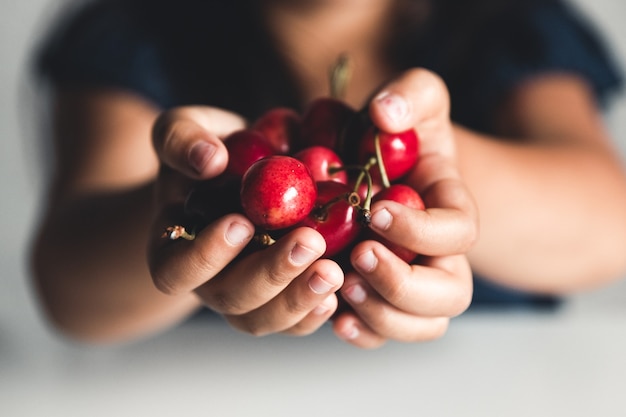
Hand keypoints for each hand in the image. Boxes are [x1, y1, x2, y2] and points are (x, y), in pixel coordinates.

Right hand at [147, 106, 343, 336]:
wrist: (241, 171)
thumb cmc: (209, 151)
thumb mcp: (184, 129)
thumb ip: (182, 139)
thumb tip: (209, 159)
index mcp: (173, 247)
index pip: (177, 268)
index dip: (206, 255)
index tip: (241, 223)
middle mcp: (208, 281)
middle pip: (231, 298)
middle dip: (271, 274)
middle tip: (309, 242)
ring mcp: (246, 296)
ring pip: (264, 318)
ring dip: (299, 299)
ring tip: (333, 271)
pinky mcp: (281, 298)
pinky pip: (295, 321)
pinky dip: (317, 310)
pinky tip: (342, 286)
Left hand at [332, 69, 477, 347]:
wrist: (393, 165)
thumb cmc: (404, 132)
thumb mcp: (415, 96)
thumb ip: (410, 94)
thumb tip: (385, 115)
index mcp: (452, 208)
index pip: (458, 232)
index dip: (421, 229)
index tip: (376, 210)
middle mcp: (441, 254)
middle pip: (450, 294)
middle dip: (403, 285)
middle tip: (358, 256)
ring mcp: (414, 281)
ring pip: (422, 325)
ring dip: (382, 314)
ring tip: (341, 284)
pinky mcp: (382, 297)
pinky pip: (385, 334)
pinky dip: (363, 333)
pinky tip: (334, 315)